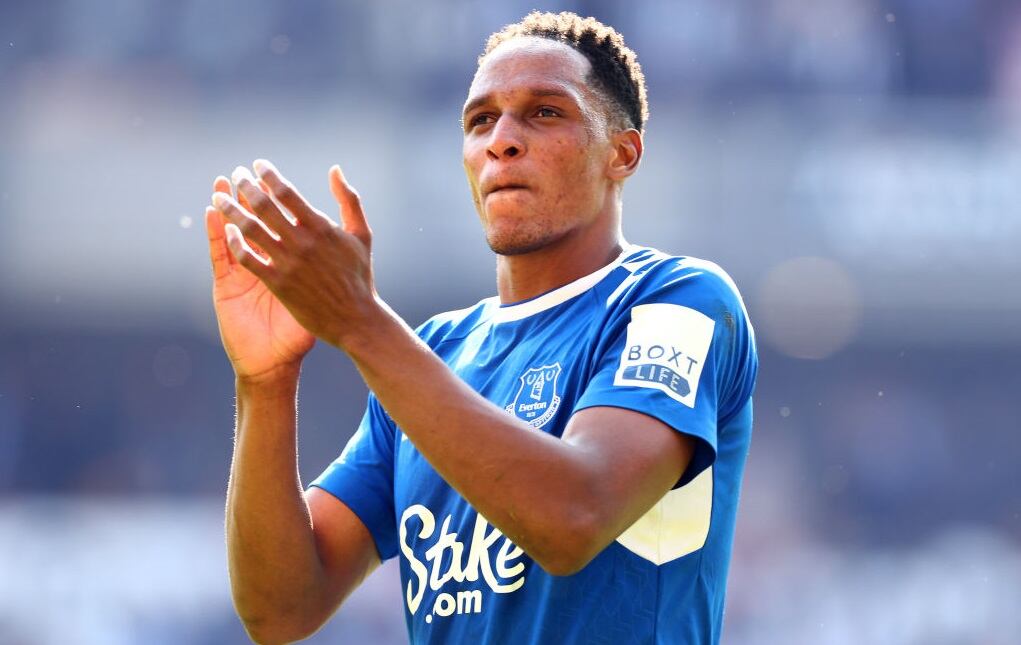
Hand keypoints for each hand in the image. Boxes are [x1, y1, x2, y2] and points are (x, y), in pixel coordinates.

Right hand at [206, 173, 315, 382]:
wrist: (278, 362)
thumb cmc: (306, 328)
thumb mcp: (324, 292)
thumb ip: (331, 266)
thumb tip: (340, 238)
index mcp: (287, 261)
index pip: (278, 223)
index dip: (273, 200)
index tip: (270, 175)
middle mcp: (264, 263)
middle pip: (253, 223)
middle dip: (247, 198)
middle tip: (241, 172)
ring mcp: (243, 273)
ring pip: (233, 234)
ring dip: (227, 209)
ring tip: (220, 185)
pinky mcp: (227, 286)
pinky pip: (221, 256)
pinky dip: (217, 235)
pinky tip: (212, 214)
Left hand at [210, 159, 376, 352]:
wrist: (356, 319)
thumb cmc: (360, 276)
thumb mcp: (362, 234)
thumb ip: (349, 199)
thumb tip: (335, 170)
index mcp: (322, 228)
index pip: (287, 193)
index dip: (269, 175)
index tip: (257, 165)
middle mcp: (303, 242)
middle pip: (265, 206)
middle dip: (246, 186)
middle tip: (236, 174)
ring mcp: (289, 263)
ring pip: (251, 229)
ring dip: (232, 210)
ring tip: (219, 197)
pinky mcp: (278, 284)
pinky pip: (248, 259)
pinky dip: (235, 242)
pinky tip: (226, 231)